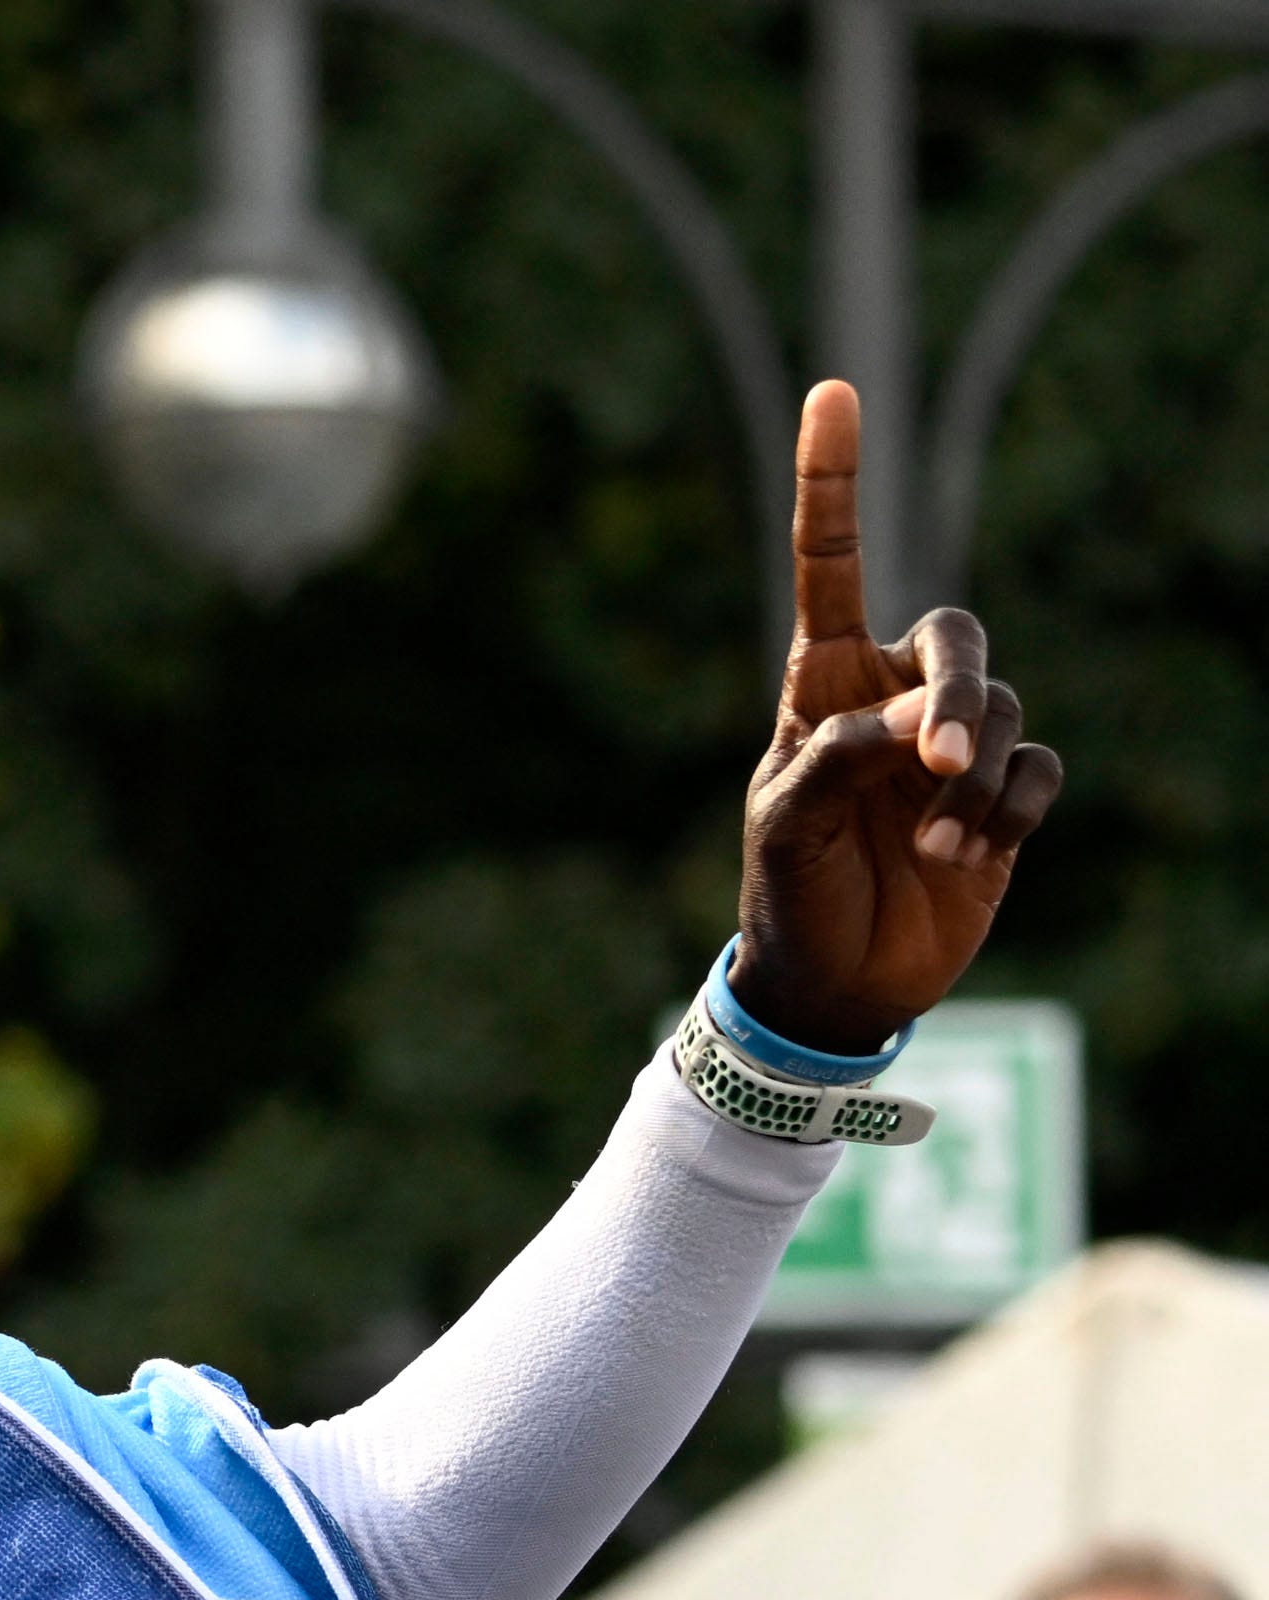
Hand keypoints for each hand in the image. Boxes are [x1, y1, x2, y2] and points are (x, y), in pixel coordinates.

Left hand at [732, 381, 1067, 1054]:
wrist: (836, 983)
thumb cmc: (790, 895)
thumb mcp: (788, 827)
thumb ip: (839, 758)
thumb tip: (917, 723)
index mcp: (821, 685)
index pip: (830, 566)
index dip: (832, 483)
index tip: (834, 392)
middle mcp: (893, 699)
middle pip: (957, 636)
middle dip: (959, 691)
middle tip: (937, 758)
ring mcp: (953, 746)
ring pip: (1004, 710)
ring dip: (973, 778)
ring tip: (929, 843)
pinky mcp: (1004, 794)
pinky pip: (1036, 769)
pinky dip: (1005, 809)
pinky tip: (963, 854)